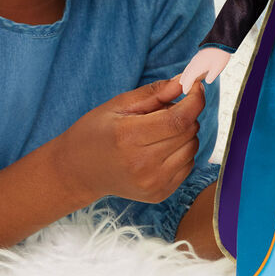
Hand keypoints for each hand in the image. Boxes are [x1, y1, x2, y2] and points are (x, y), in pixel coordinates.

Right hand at [57, 78, 204, 204]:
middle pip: (188, 132)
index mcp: (128, 137)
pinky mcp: (159, 194)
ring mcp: (152, 183)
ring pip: (192, 148)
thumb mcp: (117, 105)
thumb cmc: (95, 132)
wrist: (78, 172)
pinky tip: (160, 147)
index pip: (178, 119)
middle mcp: (142, 165)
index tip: (196, 86)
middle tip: (166, 108)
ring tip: (159, 130)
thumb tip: (184, 81)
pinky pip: (187, 165)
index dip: (194, 100)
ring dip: (184, 133)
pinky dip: (181, 151)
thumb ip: (153, 93)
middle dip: (186, 113)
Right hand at [180, 47, 230, 93]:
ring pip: (187, 69)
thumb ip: (211, 77)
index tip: (185, 93)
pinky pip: (190, 66)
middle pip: (186, 74)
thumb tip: (207, 81)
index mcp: (197, 68)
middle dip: (184, 82)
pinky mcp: (198, 57)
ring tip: (183, 82)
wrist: (220, 42)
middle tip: (183, 89)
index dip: (186, 86)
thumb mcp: (217, 69)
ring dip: (185, 76)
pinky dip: (188, 71)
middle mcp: (194, 63)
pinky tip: (191, 72)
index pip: (188, 79)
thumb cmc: (220, 56)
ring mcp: (195, 59)